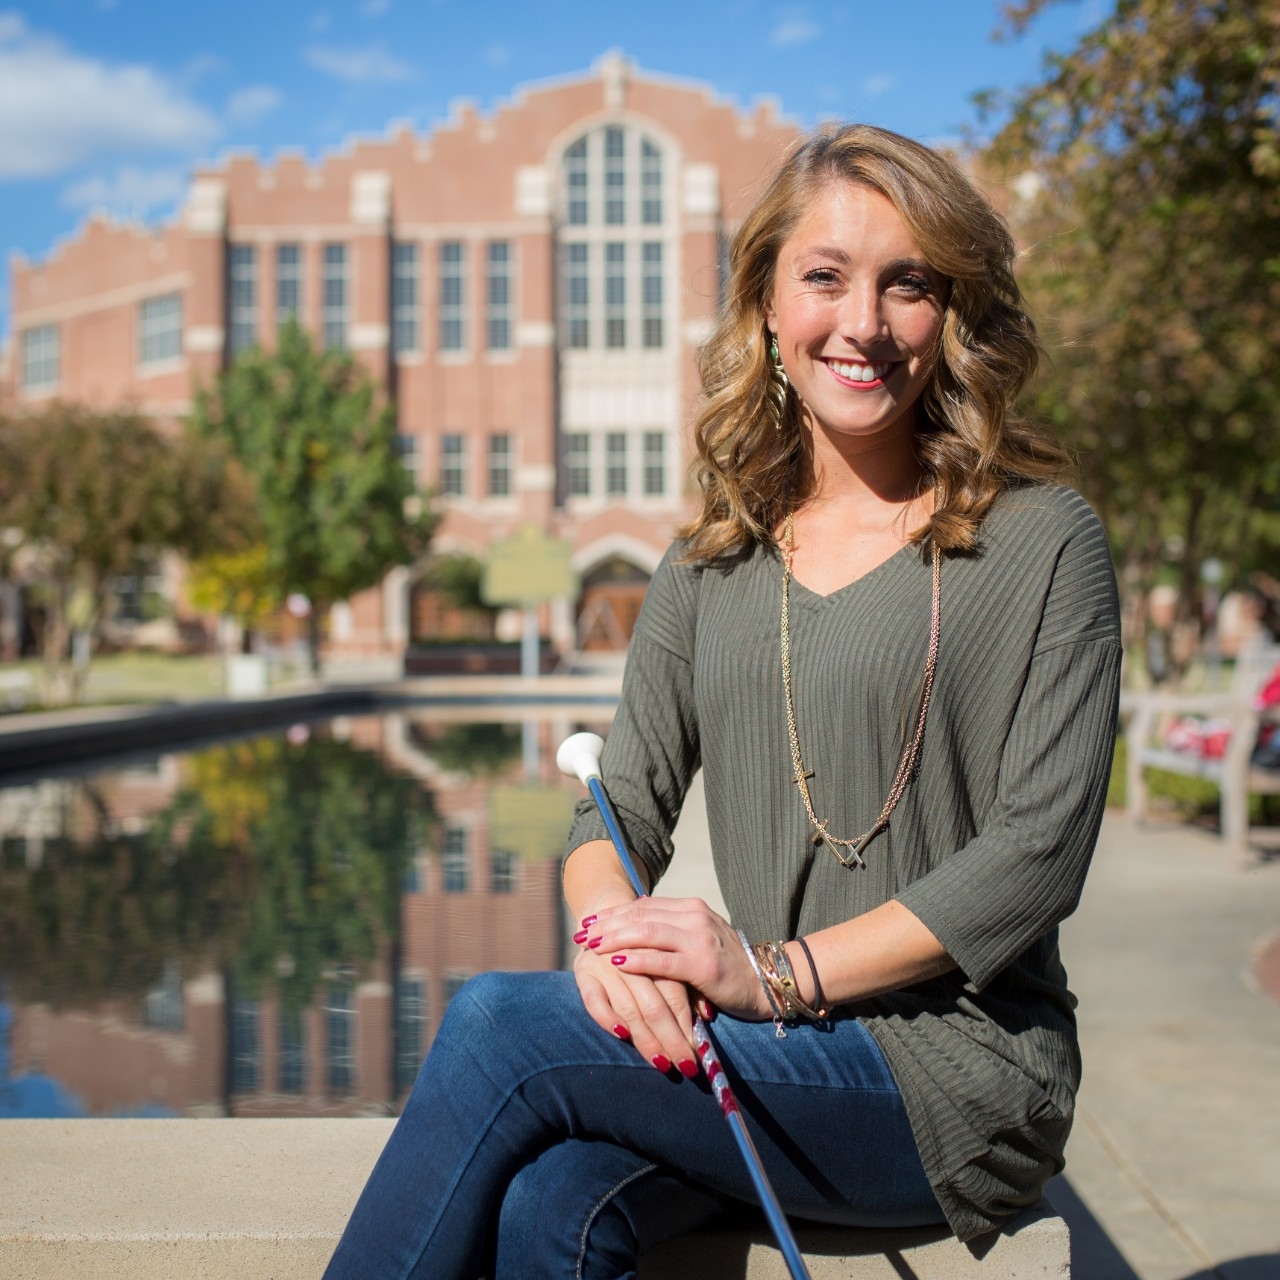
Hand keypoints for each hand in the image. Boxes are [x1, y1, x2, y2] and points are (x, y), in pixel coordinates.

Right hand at [572, 945, 698, 1076]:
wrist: (604, 916)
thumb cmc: (646, 947)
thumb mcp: (670, 960)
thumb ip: (689, 985)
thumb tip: (707, 1015)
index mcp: (656, 949)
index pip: (674, 994)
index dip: (687, 1025)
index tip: (699, 1054)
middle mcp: (630, 956)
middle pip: (653, 1005)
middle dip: (671, 1040)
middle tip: (686, 1066)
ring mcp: (604, 963)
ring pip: (628, 1008)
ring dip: (646, 1039)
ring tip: (662, 1063)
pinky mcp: (582, 972)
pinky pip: (594, 1001)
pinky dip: (608, 1019)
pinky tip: (622, 1035)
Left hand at [582, 897, 770, 1021]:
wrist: (766, 984)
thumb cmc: (727, 965)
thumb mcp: (698, 939)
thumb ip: (671, 930)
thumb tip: (634, 922)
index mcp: (692, 908)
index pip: (643, 906)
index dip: (613, 913)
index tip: (588, 921)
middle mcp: (695, 917)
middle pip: (641, 916)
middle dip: (607, 924)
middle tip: (581, 933)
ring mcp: (700, 940)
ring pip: (648, 933)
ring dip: (614, 938)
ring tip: (591, 945)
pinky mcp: (703, 966)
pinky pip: (662, 960)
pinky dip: (637, 959)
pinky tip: (616, 961)